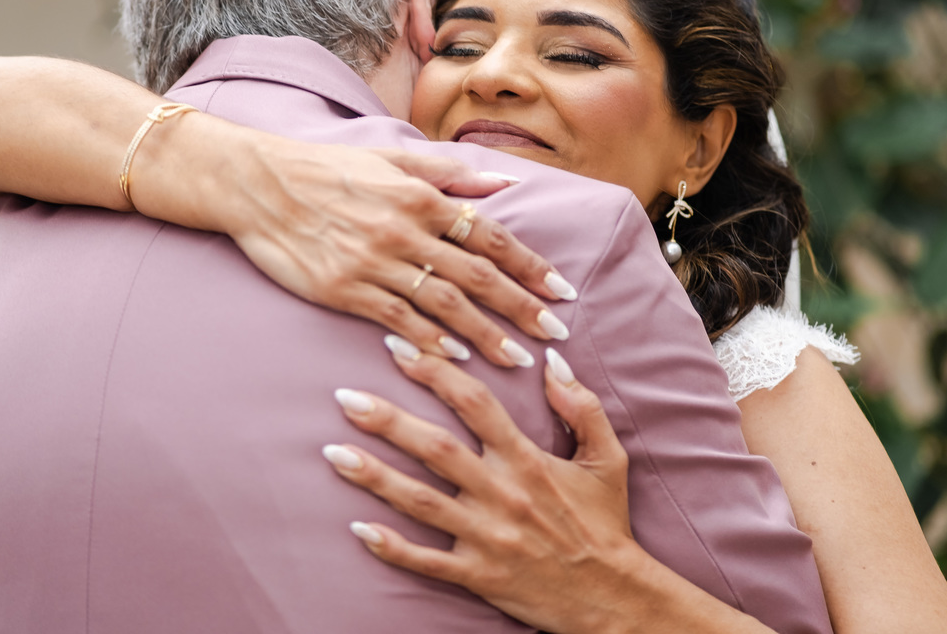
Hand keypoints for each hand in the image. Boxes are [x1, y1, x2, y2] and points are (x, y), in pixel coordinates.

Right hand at [207, 131, 576, 366]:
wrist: (259, 184)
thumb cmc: (328, 169)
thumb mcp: (392, 160)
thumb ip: (451, 173)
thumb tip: (504, 185)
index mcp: (421, 196)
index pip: (490, 236)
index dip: (530, 265)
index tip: (561, 291)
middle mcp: (404, 230)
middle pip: (477, 276)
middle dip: (522, 307)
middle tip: (556, 334)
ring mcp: (374, 262)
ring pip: (444, 305)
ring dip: (485, 334)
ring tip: (517, 359)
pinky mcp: (344, 290)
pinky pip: (397, 320)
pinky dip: (429, 341)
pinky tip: (455, 359)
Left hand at [322, 338, 642, 633]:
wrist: (612, 598)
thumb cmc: (605, 524)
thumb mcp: (606, 459)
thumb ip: (582, 406)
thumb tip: (552, 360)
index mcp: (529, 460)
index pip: (476, 404)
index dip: (436, 372)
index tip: (400, 349)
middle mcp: (503, 494)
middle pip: (436, 449)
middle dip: (388, 421)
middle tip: (345, 397)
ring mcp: (487, 537)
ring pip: (421, 502)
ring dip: (374, 476)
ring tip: (333, 452)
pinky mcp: (478, 575)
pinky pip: (427, 560)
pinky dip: (391, 546)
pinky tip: (356, 528)